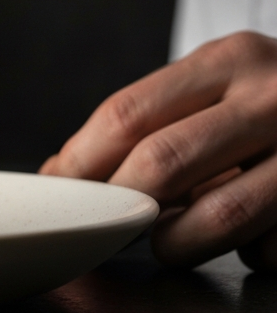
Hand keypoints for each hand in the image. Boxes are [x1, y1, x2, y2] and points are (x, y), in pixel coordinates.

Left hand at [40, 32, 276, 270]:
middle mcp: (275, 96)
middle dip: (122, 203)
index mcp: (230, 59)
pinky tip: (250, 239)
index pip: (129, 113)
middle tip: (106, 223)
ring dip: (177, 241)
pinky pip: (275, 244)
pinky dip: (250, 252)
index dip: (83, 159)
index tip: (57, 188)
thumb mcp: (225, 82)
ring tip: (165, 243)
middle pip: (164, 161)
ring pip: (221, 213)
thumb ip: (158, 118)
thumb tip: (67, 169)